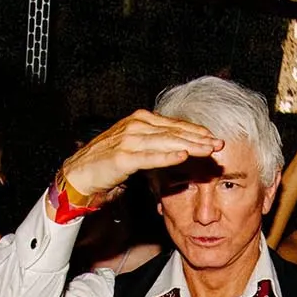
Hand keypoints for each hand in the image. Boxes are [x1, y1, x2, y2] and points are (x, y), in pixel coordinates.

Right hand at [59, 110, 223, 199]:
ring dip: (189, 146)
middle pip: (174, 132)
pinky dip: (167, 156)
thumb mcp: (135, 151)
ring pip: (166, 142)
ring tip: (207, 149)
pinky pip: (149, 157)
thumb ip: (155, 146)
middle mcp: (136, 126)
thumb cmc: (106, 165)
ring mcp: (128, 140)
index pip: (174, 125)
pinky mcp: (122, 157)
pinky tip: (183, 157)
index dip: (195, 131)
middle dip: (198, 138)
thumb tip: (178, 149)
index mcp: (140, 121)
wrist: (78, 175)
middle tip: (219, 144)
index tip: (213, 138)